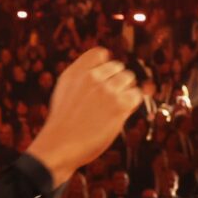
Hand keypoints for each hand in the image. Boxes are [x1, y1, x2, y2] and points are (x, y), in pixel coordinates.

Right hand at [25, 48, 142, 183]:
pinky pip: (136, 95)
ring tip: (114, 106)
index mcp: (76, 71)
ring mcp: (106, 90)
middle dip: (117, 80)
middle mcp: (92, 77)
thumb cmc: (63, 122)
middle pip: (118, 66)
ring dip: (126, 91)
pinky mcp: (119, 105)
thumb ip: (81, 76)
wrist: (60, 144)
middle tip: (109, 98)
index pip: (100, 53)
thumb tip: (105, 70)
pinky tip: (122, 112)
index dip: (106, 65)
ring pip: (129, 78)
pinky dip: (133, 102)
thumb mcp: (64, 90)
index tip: (105, 78)